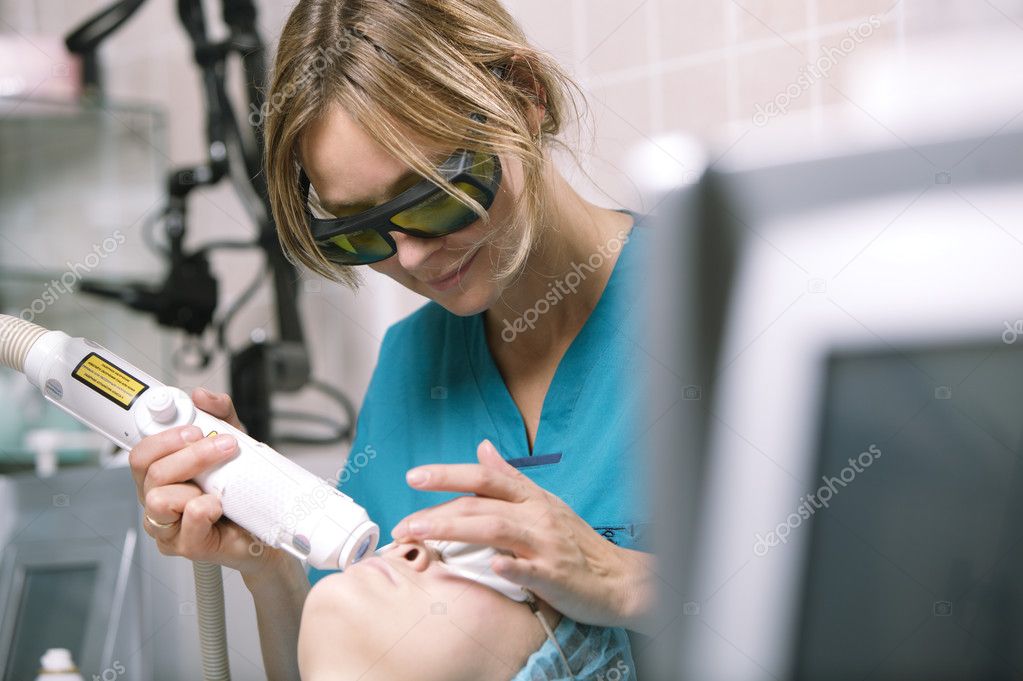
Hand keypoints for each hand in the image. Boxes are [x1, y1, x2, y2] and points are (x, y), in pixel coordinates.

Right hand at [128, 388, 282, 576]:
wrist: (267, 527)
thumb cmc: (242, 489)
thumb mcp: (235, 442)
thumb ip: (220, 415)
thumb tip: (203, 397)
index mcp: (160, 476)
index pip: (140, 453)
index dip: (158, 434)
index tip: (191, 425)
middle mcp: (157, 500)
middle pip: (149, 469)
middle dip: (189, 451)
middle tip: (222, 444)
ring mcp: (168, 526)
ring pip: (158, 497)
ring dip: (195, 477)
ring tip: (220, 480)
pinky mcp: (186, 545)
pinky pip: (188, 518)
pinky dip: (206, 506)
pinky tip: (220, 505)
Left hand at [390, 439, 655, 630]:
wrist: (620, 580)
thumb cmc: (577, 543)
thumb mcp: (544, 504)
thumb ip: (510, 478)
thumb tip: (482, 447)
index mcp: (532, 498)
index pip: (485, 478)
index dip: (448, 474)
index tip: (413, 476)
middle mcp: (537, 515)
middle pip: (481, 505)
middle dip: (437, 511)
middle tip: (402, 524)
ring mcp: (546, 544)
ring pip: (495, 529)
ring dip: (454, 530)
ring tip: (420, 536)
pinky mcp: (555, 575)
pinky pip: (529, 568)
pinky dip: (509, 564)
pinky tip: (491, 564)